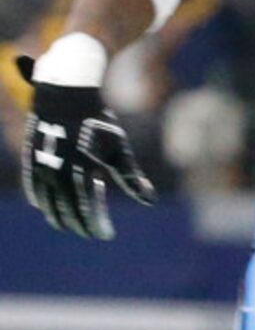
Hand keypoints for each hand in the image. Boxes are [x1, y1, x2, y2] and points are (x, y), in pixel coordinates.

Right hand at [15, 52, 154, 239]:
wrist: (66, 94)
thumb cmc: (98, 123)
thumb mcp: (118, 148)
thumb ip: (131, 177)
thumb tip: (150, 201)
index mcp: (83, 168)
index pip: (88, 207)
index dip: (96, 224)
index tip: (106, 235)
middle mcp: (59, 169)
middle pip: (66, 209)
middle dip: (78, 224)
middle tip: (89, 234)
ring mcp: (42, 163)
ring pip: (47, 201)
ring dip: (57, 216)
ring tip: (68, 226)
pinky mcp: (30, 157)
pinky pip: (32, 185)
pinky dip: (39, 198)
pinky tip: (45, 208)